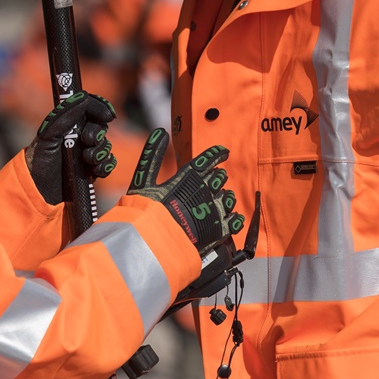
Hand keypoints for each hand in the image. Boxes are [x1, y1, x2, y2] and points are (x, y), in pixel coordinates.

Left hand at [25, 92, 116, 204]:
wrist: (38, 195)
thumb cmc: (38, 164)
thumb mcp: (47, 137)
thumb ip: (63, 116)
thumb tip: (83, 97)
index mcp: (66, 124)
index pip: (88, 107)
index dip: (99, 107)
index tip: (107, 114)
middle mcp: (77, 136)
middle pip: (100, 125)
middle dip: (98, 132)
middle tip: (87, 140)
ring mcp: (86, 153)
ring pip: (106, 144)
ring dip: (100, 151)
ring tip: (87, 160)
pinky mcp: (92, 171)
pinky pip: (108, 162)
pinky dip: (106, 165)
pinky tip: (95, 170)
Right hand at [126, 128, 243, 261]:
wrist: (155, 246)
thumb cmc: (146, 214)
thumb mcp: (142, 181)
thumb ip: (152, 156)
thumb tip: (159, 132)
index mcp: (188, 177)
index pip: (208, 159)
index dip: (217, 154)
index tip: (224, 152)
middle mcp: (205, 191)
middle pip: (220, 177)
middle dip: (218, 177)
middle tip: (214, 181)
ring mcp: (215, 210)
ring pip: (229, 197)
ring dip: (225, 196)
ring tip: (218, 201)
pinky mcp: (221, 230)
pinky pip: (236, 220)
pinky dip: (234, 217)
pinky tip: (229, 218)